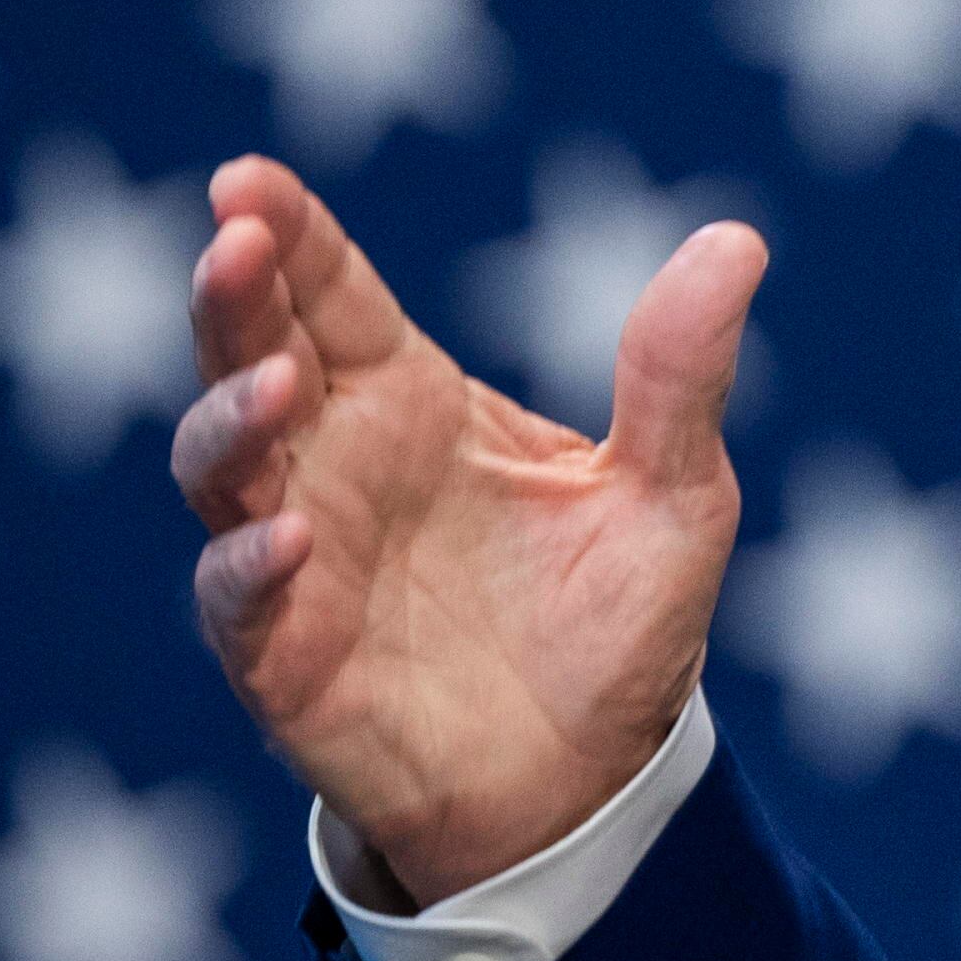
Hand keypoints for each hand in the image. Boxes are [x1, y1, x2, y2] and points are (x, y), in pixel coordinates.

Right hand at [173, 154, 768, 907]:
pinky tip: (283, 540)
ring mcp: (298, 554)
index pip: (334, 295)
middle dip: (233, 296)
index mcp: (415, 401)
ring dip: (231, 415)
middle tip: (234, 238)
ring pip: (222, 464)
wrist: (592, 781)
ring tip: (279, 381)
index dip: (289, 232)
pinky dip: (246, 565)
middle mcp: (337, 463)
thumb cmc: (618, 624)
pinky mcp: (283, 655)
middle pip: (252, 352)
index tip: (248, 178)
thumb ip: (682, 373)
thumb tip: (738, 240)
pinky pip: (236, 600)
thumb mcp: (676, 491)